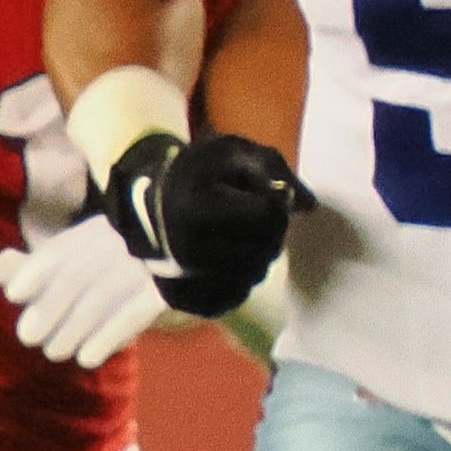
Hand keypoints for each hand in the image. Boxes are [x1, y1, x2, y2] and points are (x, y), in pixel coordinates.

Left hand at [0, 212, 170, 366]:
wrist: (173, 254)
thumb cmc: (105, 264)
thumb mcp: (68, 256)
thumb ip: (29, 264)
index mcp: (93, 234)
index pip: (60, 249)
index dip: (34, 270)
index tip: (14, 293)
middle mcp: (117, 245)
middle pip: (78, 275)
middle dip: (48, 309)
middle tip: (29, 336)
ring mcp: (143, 267)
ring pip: (102, 298)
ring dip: (72, 331)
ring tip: (55, 351)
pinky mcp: (164, 292)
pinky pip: (134, 315)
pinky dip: (106, 339)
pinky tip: (85, 359)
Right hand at [97, 130, 305, 315]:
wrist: (143, 203)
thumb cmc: (196, 174)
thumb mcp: (232, 151)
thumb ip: (274, 169)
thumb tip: (307, 206)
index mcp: (195, 208)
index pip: (269, 216)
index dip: (274, 203)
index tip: (258, 195)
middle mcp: (185, 249)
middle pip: (266, 249)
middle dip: (269, 232)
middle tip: (252, 218)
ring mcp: (182, 278)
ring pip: (255, 275)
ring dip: (257, 257)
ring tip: (238, 237)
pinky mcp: (182, 299)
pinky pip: (234, 297)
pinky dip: (240, 280)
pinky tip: (229, 261)